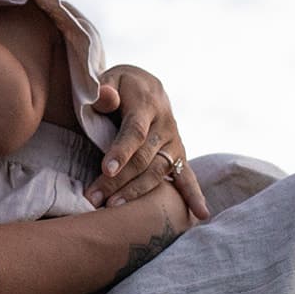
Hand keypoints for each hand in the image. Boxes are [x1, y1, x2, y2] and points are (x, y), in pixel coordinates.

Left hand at [87, 64, 207, 218]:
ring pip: (157, 171)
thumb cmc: (119, 86)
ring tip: (112, 207)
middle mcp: (165, 125)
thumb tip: (105, 97)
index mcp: (147, 104)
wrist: (145, 85)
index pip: (135, 131)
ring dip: (136, 192)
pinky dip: (194, 195)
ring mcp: (174, 142)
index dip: (122, 150)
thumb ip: (104, 90)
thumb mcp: (110, 79)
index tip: (107, 170)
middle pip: (143, 158)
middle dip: (118, 180)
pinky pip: (186, 176)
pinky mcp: (178, 154)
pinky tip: (201, 214)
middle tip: (94, 198)